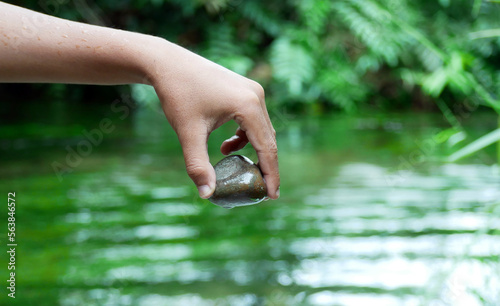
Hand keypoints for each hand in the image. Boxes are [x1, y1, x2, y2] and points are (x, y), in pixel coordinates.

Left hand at [147, 40, 279, 198]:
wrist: (168, 63)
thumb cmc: (177, 95)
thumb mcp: (188, 132)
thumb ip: (198, 165)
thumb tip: (206, 195)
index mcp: (248, 105)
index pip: (267, 147)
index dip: (271, 174)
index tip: (273, 196)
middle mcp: (256, 96)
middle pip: (269, 139)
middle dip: (265, 165)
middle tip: (261, 190)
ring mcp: (253, 90)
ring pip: (262, 129)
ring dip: (254, 150)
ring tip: (237, 164)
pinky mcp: (245, 89)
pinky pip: (254, 119)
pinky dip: (246, 136)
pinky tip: (227, 144)